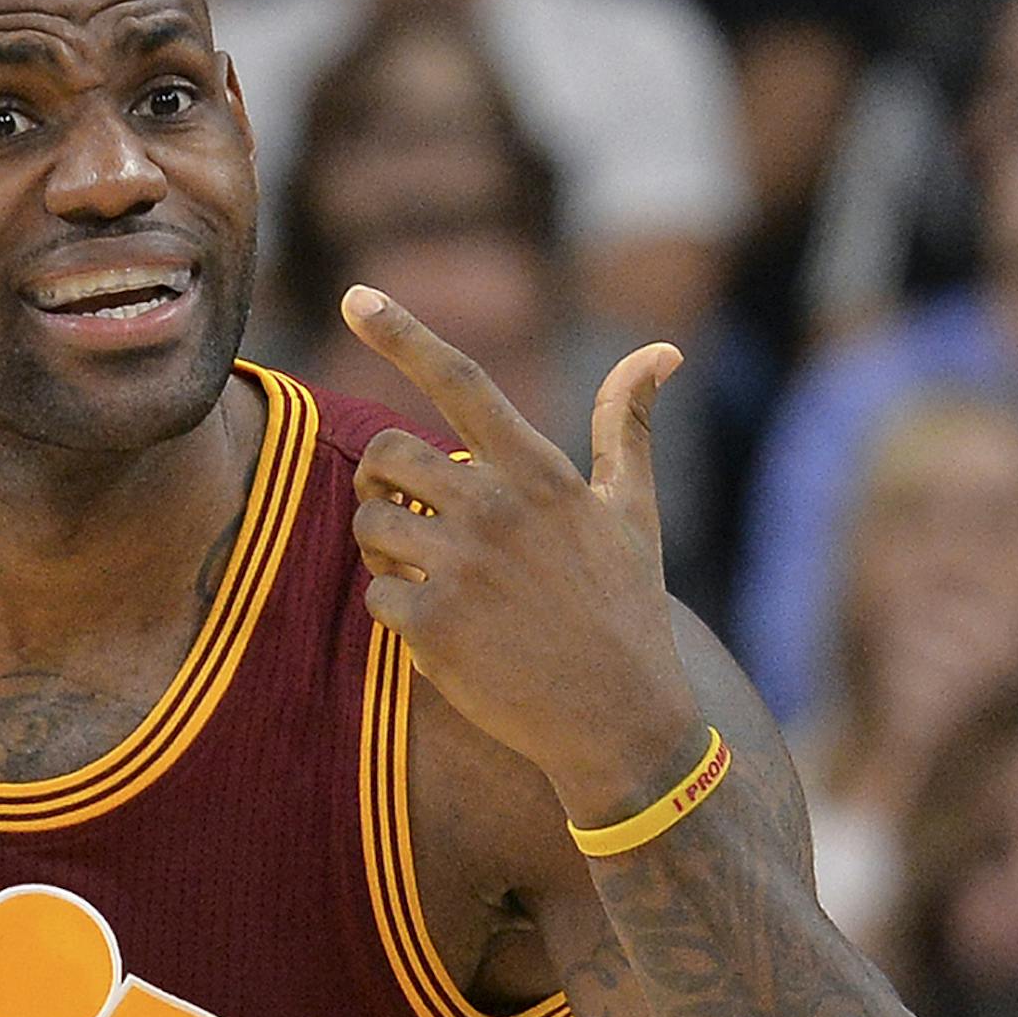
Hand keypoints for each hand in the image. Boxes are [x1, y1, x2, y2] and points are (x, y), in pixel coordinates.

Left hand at [340, 286, 700, 821]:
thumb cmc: (626, 612)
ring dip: (383, 547)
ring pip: (369, 523)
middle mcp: (496, 507)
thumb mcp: (635, 513)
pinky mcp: (431, 624)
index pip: (460, 380)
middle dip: (381, 480)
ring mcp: (461, 565)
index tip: (356, 294)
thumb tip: (661, 351)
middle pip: (385, 453)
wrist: (618, 723)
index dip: (403, 332)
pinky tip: (446, 632)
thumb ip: (629, 428)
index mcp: (540, 471)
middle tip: (408, 512)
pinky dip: (397, 612)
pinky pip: (374, 595)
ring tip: (432, 575)